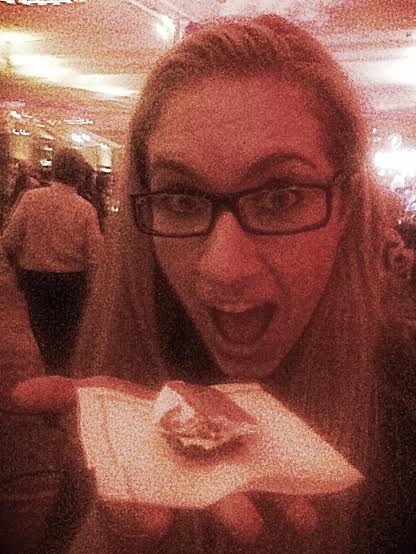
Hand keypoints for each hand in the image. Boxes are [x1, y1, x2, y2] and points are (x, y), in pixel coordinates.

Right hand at [13, 376, 317, 545]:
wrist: (163, 417)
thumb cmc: (122, 414)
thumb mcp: (91, 401)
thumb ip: (64, 401)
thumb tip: (22, 394)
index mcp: (142, 473)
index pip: (135, 503)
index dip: (140, 516)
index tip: (155, 526)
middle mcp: (181, 481)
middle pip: (202, 502)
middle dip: (223, 511)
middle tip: (247, 527)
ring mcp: (216, 475)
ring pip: (245, 493)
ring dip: (274, 503)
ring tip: (305, 520)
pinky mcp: (244, 463)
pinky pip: (269, 477)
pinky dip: (293, 489)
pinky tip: (318, 498)